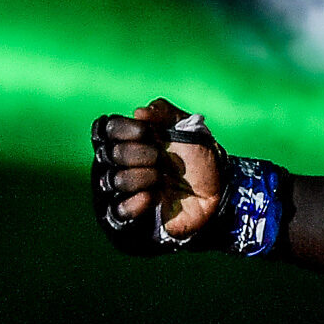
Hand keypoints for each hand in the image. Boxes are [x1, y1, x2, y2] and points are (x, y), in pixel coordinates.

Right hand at [91, 97, 226, 251]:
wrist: (216, 190)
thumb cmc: (198, 157)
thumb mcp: (186, 127)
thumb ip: (164, 111)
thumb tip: (139, 112)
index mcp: (132, 138)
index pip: (108, 129)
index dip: (124, 129)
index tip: (146, 132)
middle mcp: (123, 161)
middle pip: (110, 153)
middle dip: (140, 154)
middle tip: (160, 158)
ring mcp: (127, 187)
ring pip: (115, 180)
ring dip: (144, 177)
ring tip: (162, 178)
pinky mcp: (132, 212)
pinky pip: (118, 209)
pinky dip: (137, 202)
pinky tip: (154, 197)